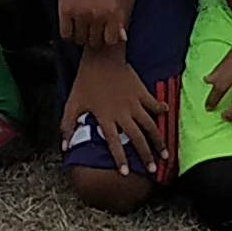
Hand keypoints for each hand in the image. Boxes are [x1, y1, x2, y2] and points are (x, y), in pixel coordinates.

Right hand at [49, 0, 124, 53]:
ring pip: (80, 39)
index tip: (102, 34)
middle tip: (90, 30)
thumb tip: (122, 38)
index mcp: (112, 9)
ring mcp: (81, 13)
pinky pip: (66, 35)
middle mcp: (97, 14)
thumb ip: (117, 17)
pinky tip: (70, 27)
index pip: (111, 40)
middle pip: (95, 41)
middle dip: (92, 38)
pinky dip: (68, 34)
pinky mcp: (65, 12)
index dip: (107, 38)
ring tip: (80, 27)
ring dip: (80, 37)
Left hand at [62, 45, 168, 178]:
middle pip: (137, 139)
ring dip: (158, 141)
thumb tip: (64, 147)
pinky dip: (161, 110)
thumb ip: (67, 126)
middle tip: (153, 170)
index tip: (125, 173)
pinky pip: (154, 104)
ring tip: (165, 154)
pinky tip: (167, 115)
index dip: (119, 159)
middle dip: (146, 156)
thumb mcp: (72, 103)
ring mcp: (134, 103)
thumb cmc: (85, 81)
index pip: (113, 143)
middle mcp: (122, 113)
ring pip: (150, 126)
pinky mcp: (141, 92)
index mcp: (105, 118)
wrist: (100, 57)